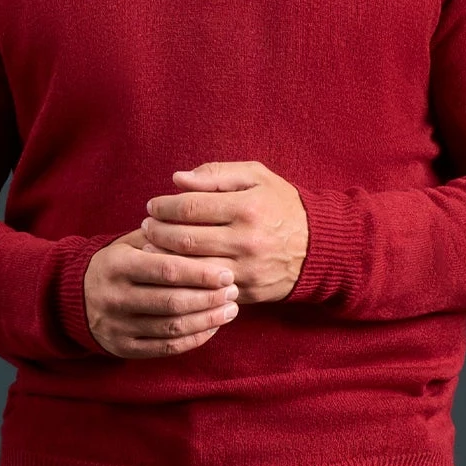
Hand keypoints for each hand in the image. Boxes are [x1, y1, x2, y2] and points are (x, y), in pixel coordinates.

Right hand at [83, 229, 239, 357]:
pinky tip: (212, 327)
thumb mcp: (130, 243)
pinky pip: (165, 348)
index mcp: (117, 265)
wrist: (75, 296)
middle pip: (171, 302)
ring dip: (207, 320)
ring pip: (171, 327)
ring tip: (231, 309)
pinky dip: (193, 339)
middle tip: (234, 291)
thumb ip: (162, 239)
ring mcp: (118, 326)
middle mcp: (115, 297)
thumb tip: (203, 234)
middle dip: (208, 298)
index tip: (227, 272)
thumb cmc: (118, 264)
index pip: (166, 270)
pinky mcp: (123, 347)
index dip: (200, 273)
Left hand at [142, 161, 308, 304]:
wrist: (319, 247)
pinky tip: (172, 270)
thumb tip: (177, 179)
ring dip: (164, 258)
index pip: (190, 207)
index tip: (152, 206)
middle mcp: (247, 240)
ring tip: (150, 247)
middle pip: (185, 239)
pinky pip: (206, 289)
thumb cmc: (282, 206)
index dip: (164, 206)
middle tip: (146, 226)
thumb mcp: (257, 178)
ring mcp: (247, 270)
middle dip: (157, 232)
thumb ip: (216, 174)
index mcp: (247, 207)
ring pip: (191, 267)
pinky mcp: (247, 292)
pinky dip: (184, 281)